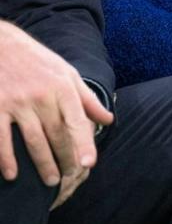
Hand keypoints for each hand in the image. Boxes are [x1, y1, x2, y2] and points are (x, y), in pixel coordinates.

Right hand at [0, 21, 112, 208]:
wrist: (0, 42)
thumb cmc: (36, 60)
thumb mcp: (67, 73)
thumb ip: (87, 99)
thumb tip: (108, 120)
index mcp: (62, 87)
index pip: (76, 121)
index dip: (84, 144)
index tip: (89, 163)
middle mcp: (42, 96)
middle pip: (57, 135)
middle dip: (65, 159)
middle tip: (68, 176)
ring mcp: (17, 102)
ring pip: (34, 141)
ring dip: (42, 164)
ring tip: (50, 180)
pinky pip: (2, 137)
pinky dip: (6, 158)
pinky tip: (12, 174)